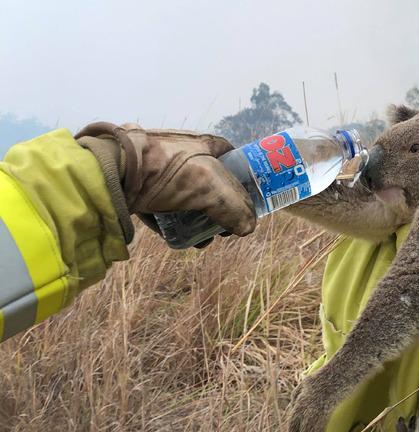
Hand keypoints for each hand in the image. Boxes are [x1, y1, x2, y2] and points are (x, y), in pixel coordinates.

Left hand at [75, 122, 255, 237]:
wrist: (110, 171)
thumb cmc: (166, 170)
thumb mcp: (210, 187)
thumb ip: (235, 208)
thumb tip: (248, 229)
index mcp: (203, 144)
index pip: (233, 159)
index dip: (243, 180)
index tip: (246, 203)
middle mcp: (182, 153)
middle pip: (210, 183)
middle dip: (219, 209)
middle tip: (223, 229)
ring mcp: (159, 169)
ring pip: (187, 198)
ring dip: (197, 220)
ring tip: (200, 240)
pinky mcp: (140, 186)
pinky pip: (163, 206)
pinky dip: (172, 222)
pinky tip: (176, 239)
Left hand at [287, 371, 335, 431]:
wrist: (339, 372)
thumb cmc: (324, 377)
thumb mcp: (306, 383)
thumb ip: (297, 393)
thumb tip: (293, 405)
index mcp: (299, 400)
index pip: (292, 422)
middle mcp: (305, 405)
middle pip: (299, 428)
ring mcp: (316, 407)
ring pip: (308, 430)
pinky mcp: (327, 409)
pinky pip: (320, 428)